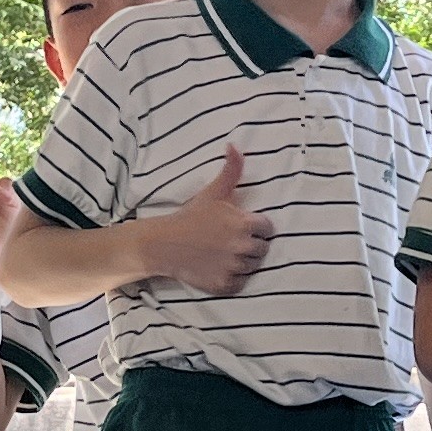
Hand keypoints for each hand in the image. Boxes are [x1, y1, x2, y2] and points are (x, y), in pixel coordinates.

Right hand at [138, 141, 273, 295]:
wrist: (164, 244)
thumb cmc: (190, 216)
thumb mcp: (213, 192)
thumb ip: (231, 170)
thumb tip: (234, 145)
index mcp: (245, 224)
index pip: (268, 229)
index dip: (256, 227)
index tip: (241, 227)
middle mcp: (243, 247)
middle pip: (262, 249)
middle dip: (250, 245)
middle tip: (230, 241)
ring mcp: (234, 267)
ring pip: (252, 266)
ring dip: (242, 261)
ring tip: (223, 253)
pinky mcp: (224, 285)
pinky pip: (240, 283)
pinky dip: (232, 278)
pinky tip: (219, 267)